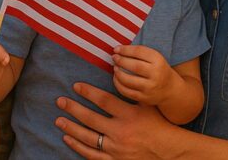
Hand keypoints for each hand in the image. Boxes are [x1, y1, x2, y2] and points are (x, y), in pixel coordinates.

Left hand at [56, 82, 179, 158]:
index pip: (104, 100)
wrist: (168, 152)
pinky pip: (91, 155)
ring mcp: (116, 149)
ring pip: (88, 138)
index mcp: (129, 115)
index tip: (76, 86)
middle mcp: (120, 132)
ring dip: (71, 128)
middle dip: (73, 109)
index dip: (88, 92)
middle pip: (90, 118)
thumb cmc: (158, 125)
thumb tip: (117, 74)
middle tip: (60, 101)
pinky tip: (68, 139)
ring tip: (59, 120)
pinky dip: (78, 147)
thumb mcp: (147, 106)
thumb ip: (131, 93)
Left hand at [111, 45, 173, 105]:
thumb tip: (118, 50)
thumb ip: (140, 53)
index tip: (116, 48)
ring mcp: (150, 87)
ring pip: (128, 80)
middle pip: (134, 66)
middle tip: (114, 57)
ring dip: (118, 73)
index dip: (125, 49)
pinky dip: (118, 84)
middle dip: (121, 60)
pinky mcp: (144, 98)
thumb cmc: (158, 69)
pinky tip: (116, 78)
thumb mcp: (155, 58)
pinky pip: (127, 91)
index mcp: (158, 61)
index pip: (139, 52)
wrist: (170, 90)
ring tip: (115, 68)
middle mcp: (156, 74)